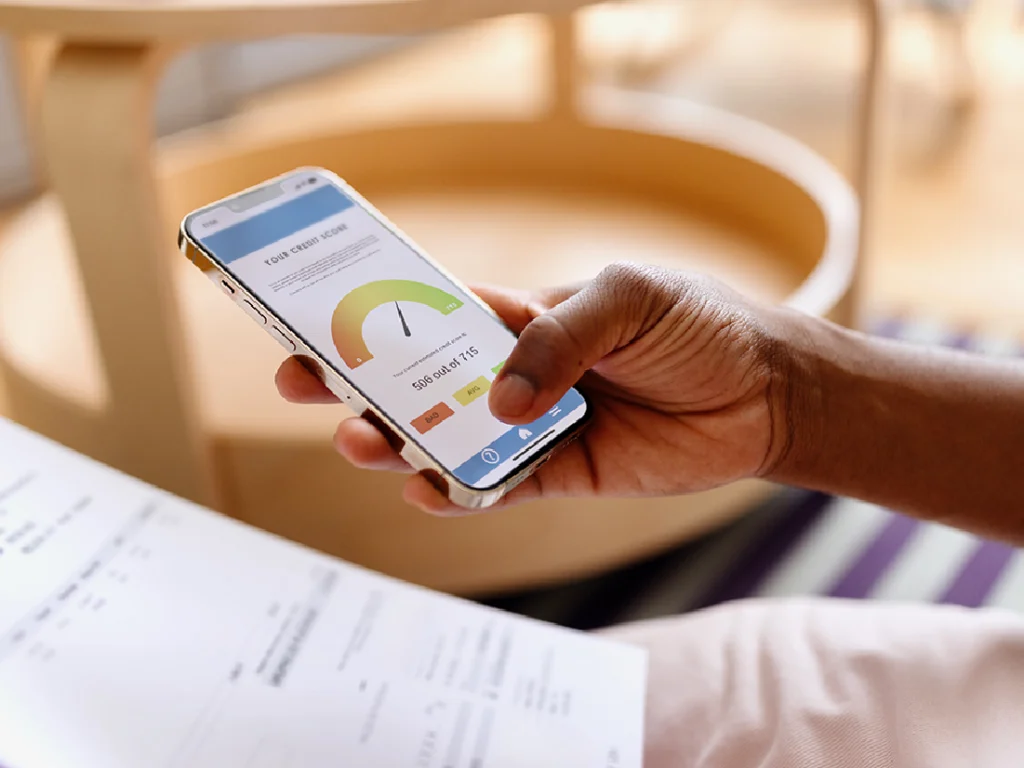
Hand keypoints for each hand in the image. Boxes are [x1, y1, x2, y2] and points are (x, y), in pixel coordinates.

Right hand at [276, 263, 792, 514]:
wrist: (762, 391)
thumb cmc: (696, 324)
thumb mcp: (627, 297)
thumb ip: (559, 336)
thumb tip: (499, 400)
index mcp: (520, 316)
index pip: (430, 314)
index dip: (372, 316)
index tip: (313, 315)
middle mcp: (515, 373)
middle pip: (419, 382)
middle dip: (358, 382)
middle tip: (303, 382)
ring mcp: (532, 426)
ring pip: (446, 440)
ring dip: (398, 443)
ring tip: (361, 442)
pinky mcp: (560, 473)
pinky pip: (496, 487)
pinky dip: (458, 492)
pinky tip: (428, 488)